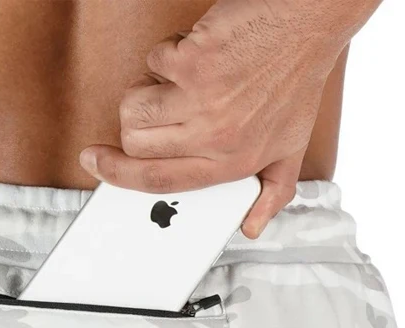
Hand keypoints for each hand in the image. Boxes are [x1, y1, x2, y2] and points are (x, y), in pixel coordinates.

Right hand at [79, 0, 353, 236]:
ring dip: (146, 89)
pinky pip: (154, 62)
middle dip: (135, 125)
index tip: (96, 165)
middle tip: (160, 107)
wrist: (308, 21)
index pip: (158, 182)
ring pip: (134, 106)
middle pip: (135, 145)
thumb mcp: (291, 147)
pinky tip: (199, 49)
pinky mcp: (192, 61)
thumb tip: (251, 228)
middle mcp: (212, 137)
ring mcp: (200, 100)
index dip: (118, 177)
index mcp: (229, 164)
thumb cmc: (297, 79)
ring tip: (179, 79)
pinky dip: (169, 52)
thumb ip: (271, 193)